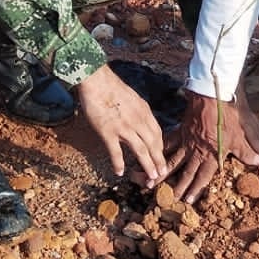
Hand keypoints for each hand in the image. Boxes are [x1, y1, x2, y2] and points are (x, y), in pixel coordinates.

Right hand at [75, 66, 167, 185]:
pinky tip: (120, 172)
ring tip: (150, 178)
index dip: (160, 149)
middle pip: (153, 145)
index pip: (158, 134)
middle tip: (161, 176)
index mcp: (145, 112)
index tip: (160, 159)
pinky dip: (119, 163)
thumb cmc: (112, 88)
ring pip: (141, 150)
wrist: (97, 80)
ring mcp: (124, 127)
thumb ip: (139, 112)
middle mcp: (138, 120)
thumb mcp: (133, 98)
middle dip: (158, 162)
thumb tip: (142, 123)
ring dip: (147, 166)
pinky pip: (116, 151)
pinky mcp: (108, 131)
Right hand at [165, 91, 258, 204]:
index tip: (187, 201)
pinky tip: (155, 152)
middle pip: (185, 172)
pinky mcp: (182, 129)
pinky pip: (169, 141)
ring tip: (150, 182)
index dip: (196, 189)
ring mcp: (187, 140)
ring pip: (173, 160)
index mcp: (211, 155)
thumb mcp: (244, 132)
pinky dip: (162, 148)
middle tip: (168, 199)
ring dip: (163, 172)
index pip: (203, 177)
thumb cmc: (229, 113)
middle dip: (177, 187)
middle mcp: (196, 151)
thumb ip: (252, 148)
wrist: (211, 94)